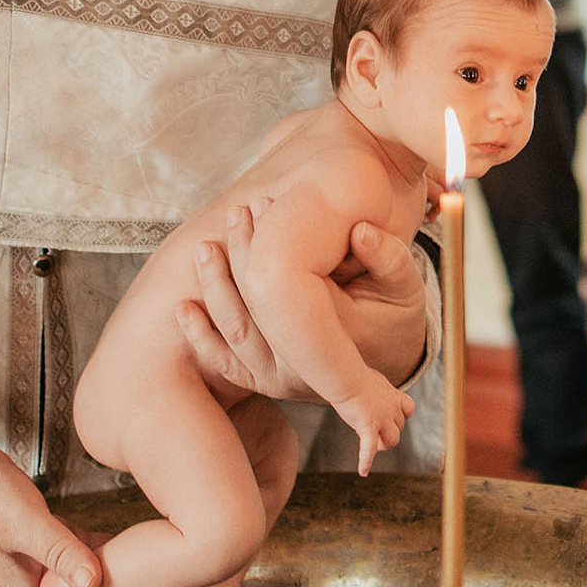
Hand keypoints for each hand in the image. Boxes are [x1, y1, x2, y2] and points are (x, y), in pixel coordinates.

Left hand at [177, 202, 429, 397]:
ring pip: (234, 332)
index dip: (272, 243)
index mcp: (333, 344)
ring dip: (215, 286)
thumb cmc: (392, 319)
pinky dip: (200, 335)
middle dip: (242, 255)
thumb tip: (362, 230)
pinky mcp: (259, 382)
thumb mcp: (403, 288)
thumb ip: (389, 259)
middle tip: (238, 213)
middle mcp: (300, 370)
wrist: (381, 370)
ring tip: (206, 247)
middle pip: (258, 307)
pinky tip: (183, 307)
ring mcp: (276, 380)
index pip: (293, 289)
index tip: (265, 204)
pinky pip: (223, 361)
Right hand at [335, 380, 415, 474]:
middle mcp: (391, 408)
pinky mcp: (368, 428)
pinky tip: (363, 472)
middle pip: (398, 426)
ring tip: (373, 446)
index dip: (400, 415)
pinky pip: (369, 449)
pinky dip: (366, 461)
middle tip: (371, 427)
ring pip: (392, 440)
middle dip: (387, 430)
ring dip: (383, 444)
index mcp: (393, 395)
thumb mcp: (369, 379)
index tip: (389, 415)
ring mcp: (381, 419)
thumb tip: (365, 387)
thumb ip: (372, 388)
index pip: (408, 408)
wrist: (346, 376)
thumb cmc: (351, 373)